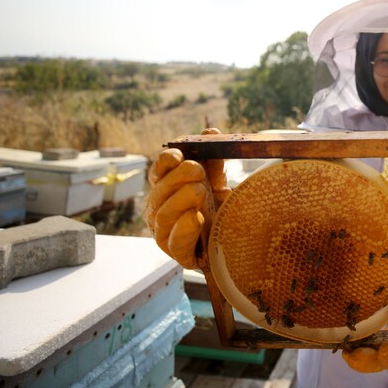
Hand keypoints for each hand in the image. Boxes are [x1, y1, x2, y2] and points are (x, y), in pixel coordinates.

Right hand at [144, 128, 230, 268]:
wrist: (230, 244)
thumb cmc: (216, 211)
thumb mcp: (216, 183)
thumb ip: (213, 161)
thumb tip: (210, 132)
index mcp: (165, 189)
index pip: (158, 172)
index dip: (164, 162)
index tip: (177, 154)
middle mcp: (159, 210)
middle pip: (160, 191)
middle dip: (177, 179)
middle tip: (197, 172)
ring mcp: (164, 233)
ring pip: (163, 215)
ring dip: (181, 200)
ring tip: (200, 192)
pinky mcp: (178, 255)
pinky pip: (175, 241)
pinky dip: (185, 228)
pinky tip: (196, 217)